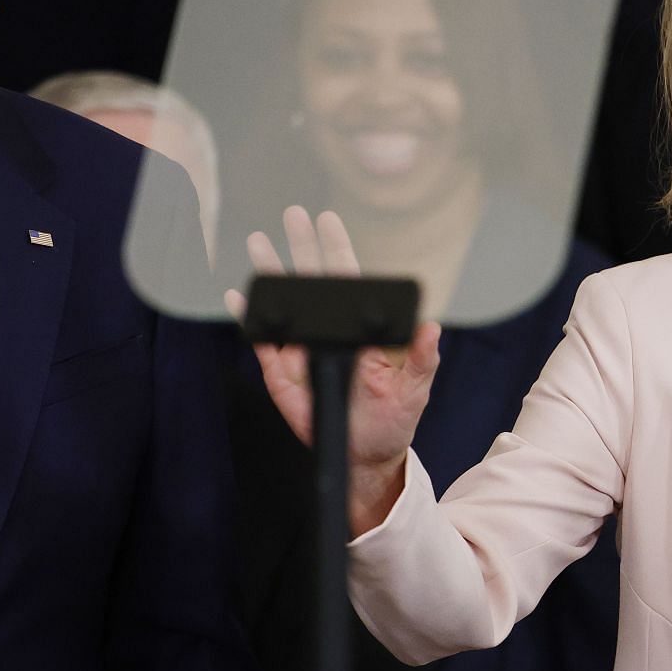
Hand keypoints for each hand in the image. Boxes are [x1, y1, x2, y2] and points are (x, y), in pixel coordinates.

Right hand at [226, 206, 441, 534]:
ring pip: (285, 304)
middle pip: (313, 282)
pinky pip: (264, 341)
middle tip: (292, 215)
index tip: (328, 221)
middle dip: (302, 247)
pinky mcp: (282, 373)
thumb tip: (432, 327)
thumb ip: (421, 358)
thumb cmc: (393, 418)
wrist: (365, 454)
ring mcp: (303, 350)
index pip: (348, 281)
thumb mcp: (414, 389)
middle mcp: (330, 332)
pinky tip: (239, 297)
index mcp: (361, 329)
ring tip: (259, 244)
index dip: (338, 249)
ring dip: (272, 273)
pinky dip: (251, 318)